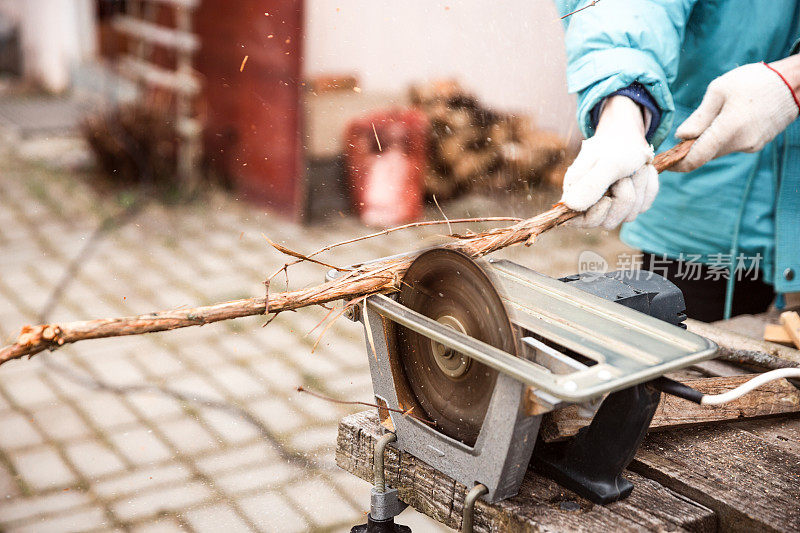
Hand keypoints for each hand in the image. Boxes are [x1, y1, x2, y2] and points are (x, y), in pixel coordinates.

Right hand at [561, 96, 657, 228]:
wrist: (630, 137)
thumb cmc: (615, 146)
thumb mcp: (607, 163)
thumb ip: (591, 185)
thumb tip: (570, 205)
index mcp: (576, 192)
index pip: (578, 221)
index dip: (595, 215)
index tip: (608, 199)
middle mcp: (590, 203)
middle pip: (610, 220)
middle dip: (624, 195)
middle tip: (626, 172)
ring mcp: (611, 205)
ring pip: (630, 214)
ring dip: (639, 187)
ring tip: (635, 167)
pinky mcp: (629, 203)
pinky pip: (644, 204)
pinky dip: (648, 186)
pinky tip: (643, 171)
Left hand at [673, 62, 799, 171]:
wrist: (795, 81)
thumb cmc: (755, 80)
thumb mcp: (719, 90)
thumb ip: (699, 117)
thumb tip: (680, 137)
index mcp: (728, 129)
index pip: (696, 157)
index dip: (677, 164)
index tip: (664, 163)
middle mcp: (741, 143)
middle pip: (706, 155)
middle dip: (690, 150)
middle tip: (679, 139)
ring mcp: (751, 145)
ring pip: (718, 150)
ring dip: (707, 142)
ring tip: (708, 120)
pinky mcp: (758, 144)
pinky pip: (732, 145)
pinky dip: (722, 138)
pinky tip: (727, 119)